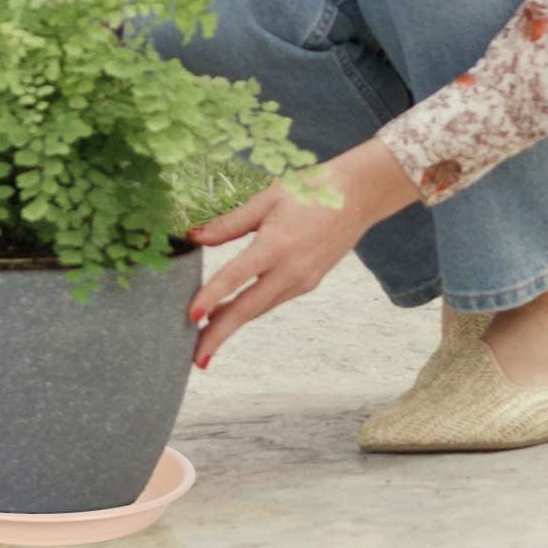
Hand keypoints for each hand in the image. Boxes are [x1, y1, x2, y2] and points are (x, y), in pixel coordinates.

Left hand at [184, 139, 419, 368]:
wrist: (358, 196)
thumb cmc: (310, 190)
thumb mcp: (266, 199)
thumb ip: (229, 223)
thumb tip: (193, 236)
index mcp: (277, 245)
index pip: (236, 277)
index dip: (211, 297)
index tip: (190, 317)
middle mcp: (291, 271)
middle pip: (248, 309)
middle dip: (219, 334)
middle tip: (195, 358)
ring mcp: (303, 280)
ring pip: (260, 308)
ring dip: (232, 324)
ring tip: (203, 337)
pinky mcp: (309, 282)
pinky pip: (273, 300)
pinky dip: (251, 308)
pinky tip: (232, 310)